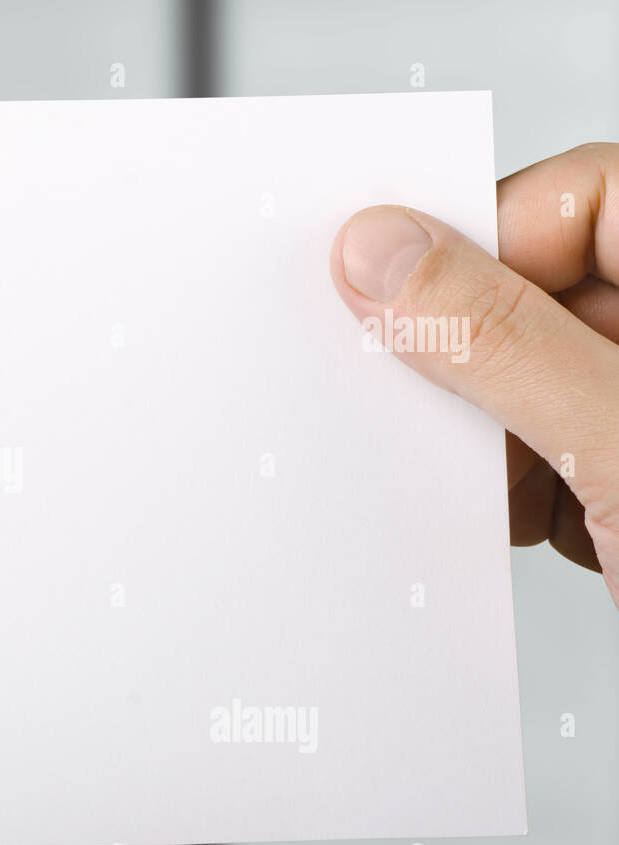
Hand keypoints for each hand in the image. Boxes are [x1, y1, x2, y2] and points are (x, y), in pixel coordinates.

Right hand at [329, 143, 618, 607]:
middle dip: (489, 364)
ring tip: (533, 496)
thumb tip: (384, 252)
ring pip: (540, 372)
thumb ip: (501, 339)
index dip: (487, 242)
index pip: (586, 192)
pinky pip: (555, 439)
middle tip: (460, 415)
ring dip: (505, 437)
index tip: (402, 304)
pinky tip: (556, 527)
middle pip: (551, 286)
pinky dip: (533, 486)